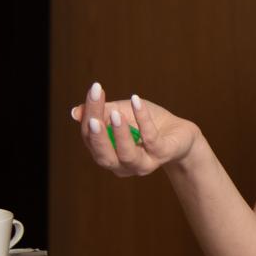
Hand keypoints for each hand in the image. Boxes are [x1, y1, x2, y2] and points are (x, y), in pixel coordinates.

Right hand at [70, 82, 197, 178]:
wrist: (179, 133)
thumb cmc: (146, 123)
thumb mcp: (122, 112)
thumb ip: (101, 112)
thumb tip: (75, 112)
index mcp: (107, 155)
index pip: (91, 138)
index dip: (89, 116)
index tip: (95, 89)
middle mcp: (122, 165)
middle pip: (103, 154)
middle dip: (97, 137)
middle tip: (93, 118)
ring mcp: (143, 163)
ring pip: (127, 155)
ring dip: (120, 134)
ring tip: (116, 113)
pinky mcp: (163, 154)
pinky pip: (151, 139)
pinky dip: (143, 119)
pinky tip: (136, 101)